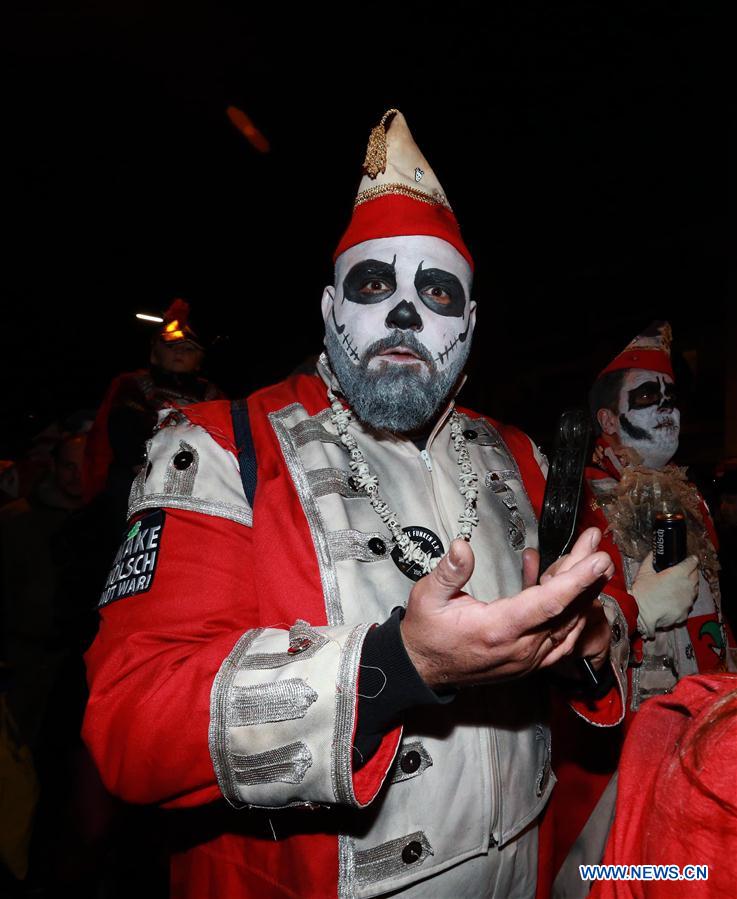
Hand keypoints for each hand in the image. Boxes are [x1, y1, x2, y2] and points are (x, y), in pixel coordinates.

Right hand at [400, 528, 613, 687]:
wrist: (423, 669)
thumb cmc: (427, 633)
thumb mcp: (428, 597)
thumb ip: (449, 572)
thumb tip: (461, 547)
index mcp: (498, 630)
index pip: (549, 604)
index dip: (577, 581)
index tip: (598, 559)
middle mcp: (521, 649)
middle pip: (566, 609)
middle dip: (585, 574)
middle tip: (596, 544)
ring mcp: (529, 658)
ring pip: (569, 623)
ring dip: (582, 591)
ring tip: (588, 559)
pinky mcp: (530, 661)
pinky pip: (564, 638)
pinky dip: (574, 613)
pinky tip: (576, 590)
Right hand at [632, 551, 698, 637]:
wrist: (640, 614)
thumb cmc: (642, 593)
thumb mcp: (643, 572)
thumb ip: (650, 560)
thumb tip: (653, 554)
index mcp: (679, 574)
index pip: (692, 563)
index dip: (691, 560)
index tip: (689, 559)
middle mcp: (687, 587)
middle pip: (696, 576)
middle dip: (691, 572)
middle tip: (683, 572)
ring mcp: (688, 601)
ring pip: (694, 590)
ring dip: (690, 586)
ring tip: (679, 587)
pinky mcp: (685, 613)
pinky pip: (688, 604)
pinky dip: (684, 601)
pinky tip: (675, 601)